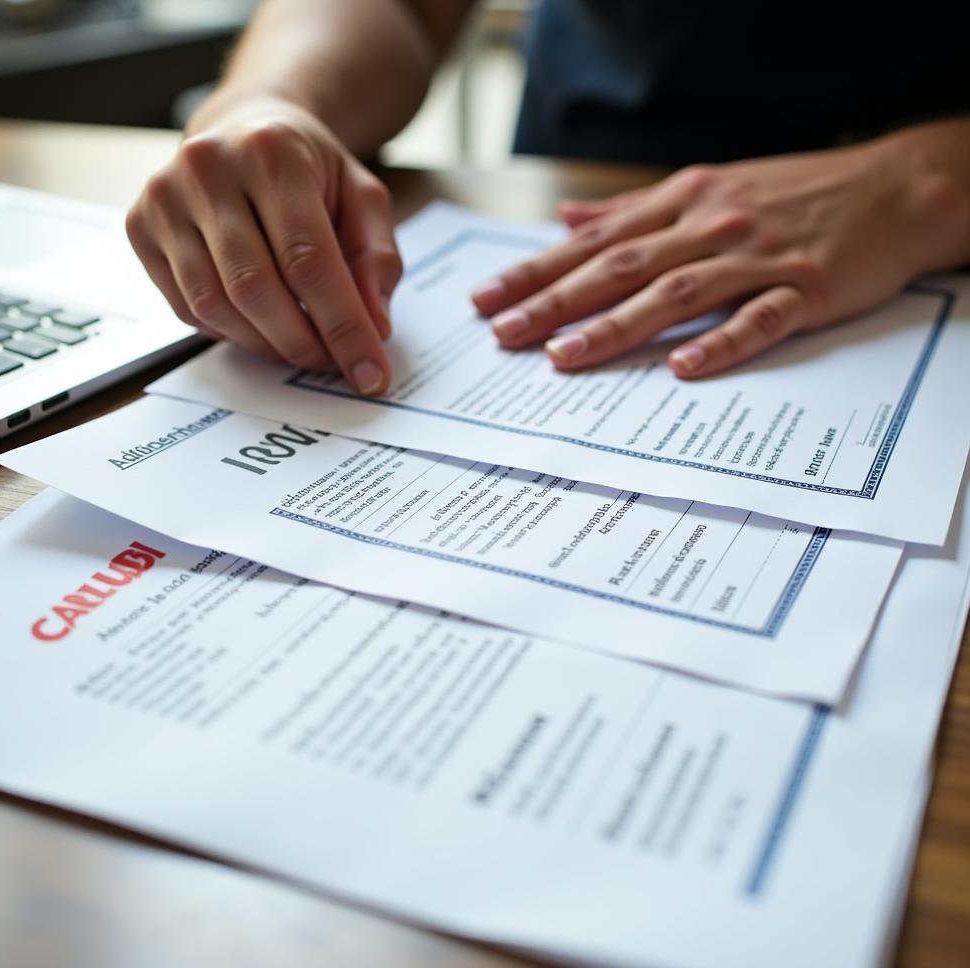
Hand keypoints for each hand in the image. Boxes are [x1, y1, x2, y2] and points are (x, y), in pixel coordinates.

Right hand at [126, 96, 401, 394]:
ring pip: (215, 305)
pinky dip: (230, 332)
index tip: (370, 374)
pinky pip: (187, 308)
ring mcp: (164, 198)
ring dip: (266, 344)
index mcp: (272, 151)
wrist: (243, 128)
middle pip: (255, 288)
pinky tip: (259, 323)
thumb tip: (374, 327)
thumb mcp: (363, 198)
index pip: (308, 259)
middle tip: (334, 365)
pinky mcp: (140, 227)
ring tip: (301, 346)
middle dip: (302, 344)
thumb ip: (376, 259)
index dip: (343, 326)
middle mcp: (208, 168)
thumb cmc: (308, 171)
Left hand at [472, 133, 969, 378]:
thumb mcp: (704, 187)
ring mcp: (757, 258)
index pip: (595, 242)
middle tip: (503, 332)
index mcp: (681, 203)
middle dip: (555, 301)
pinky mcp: (803, 289)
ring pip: (674, 293)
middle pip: (620, 268)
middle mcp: (710, 226)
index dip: (538, 271)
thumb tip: (568, 222)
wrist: (893, 186)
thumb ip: (632, 211)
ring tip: (563, 356)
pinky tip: (682, 367)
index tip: (488, 298)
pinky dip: (720, 342)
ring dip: (615, 325)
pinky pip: (757, 319)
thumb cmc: (790, 192)